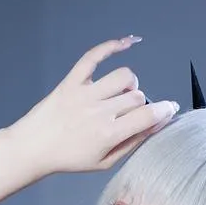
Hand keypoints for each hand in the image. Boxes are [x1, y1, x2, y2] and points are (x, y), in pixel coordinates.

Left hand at [7, 36, 179, 178]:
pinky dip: (113, 45)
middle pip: (136, 97)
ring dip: (130, 84)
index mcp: (108, 135)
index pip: (146, 116)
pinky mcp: (73, 80)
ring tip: (122, 94)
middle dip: (140, 105)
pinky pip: (95, 56)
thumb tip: (154, 126)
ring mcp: (85, 93)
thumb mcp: (104, 162)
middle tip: (130, 115)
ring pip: (124, 76)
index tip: (171, 109)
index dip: (164, 111)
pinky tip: (128, 42)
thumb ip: (131, 143)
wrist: (34, 147)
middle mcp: (99, 112)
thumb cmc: (69, 158)